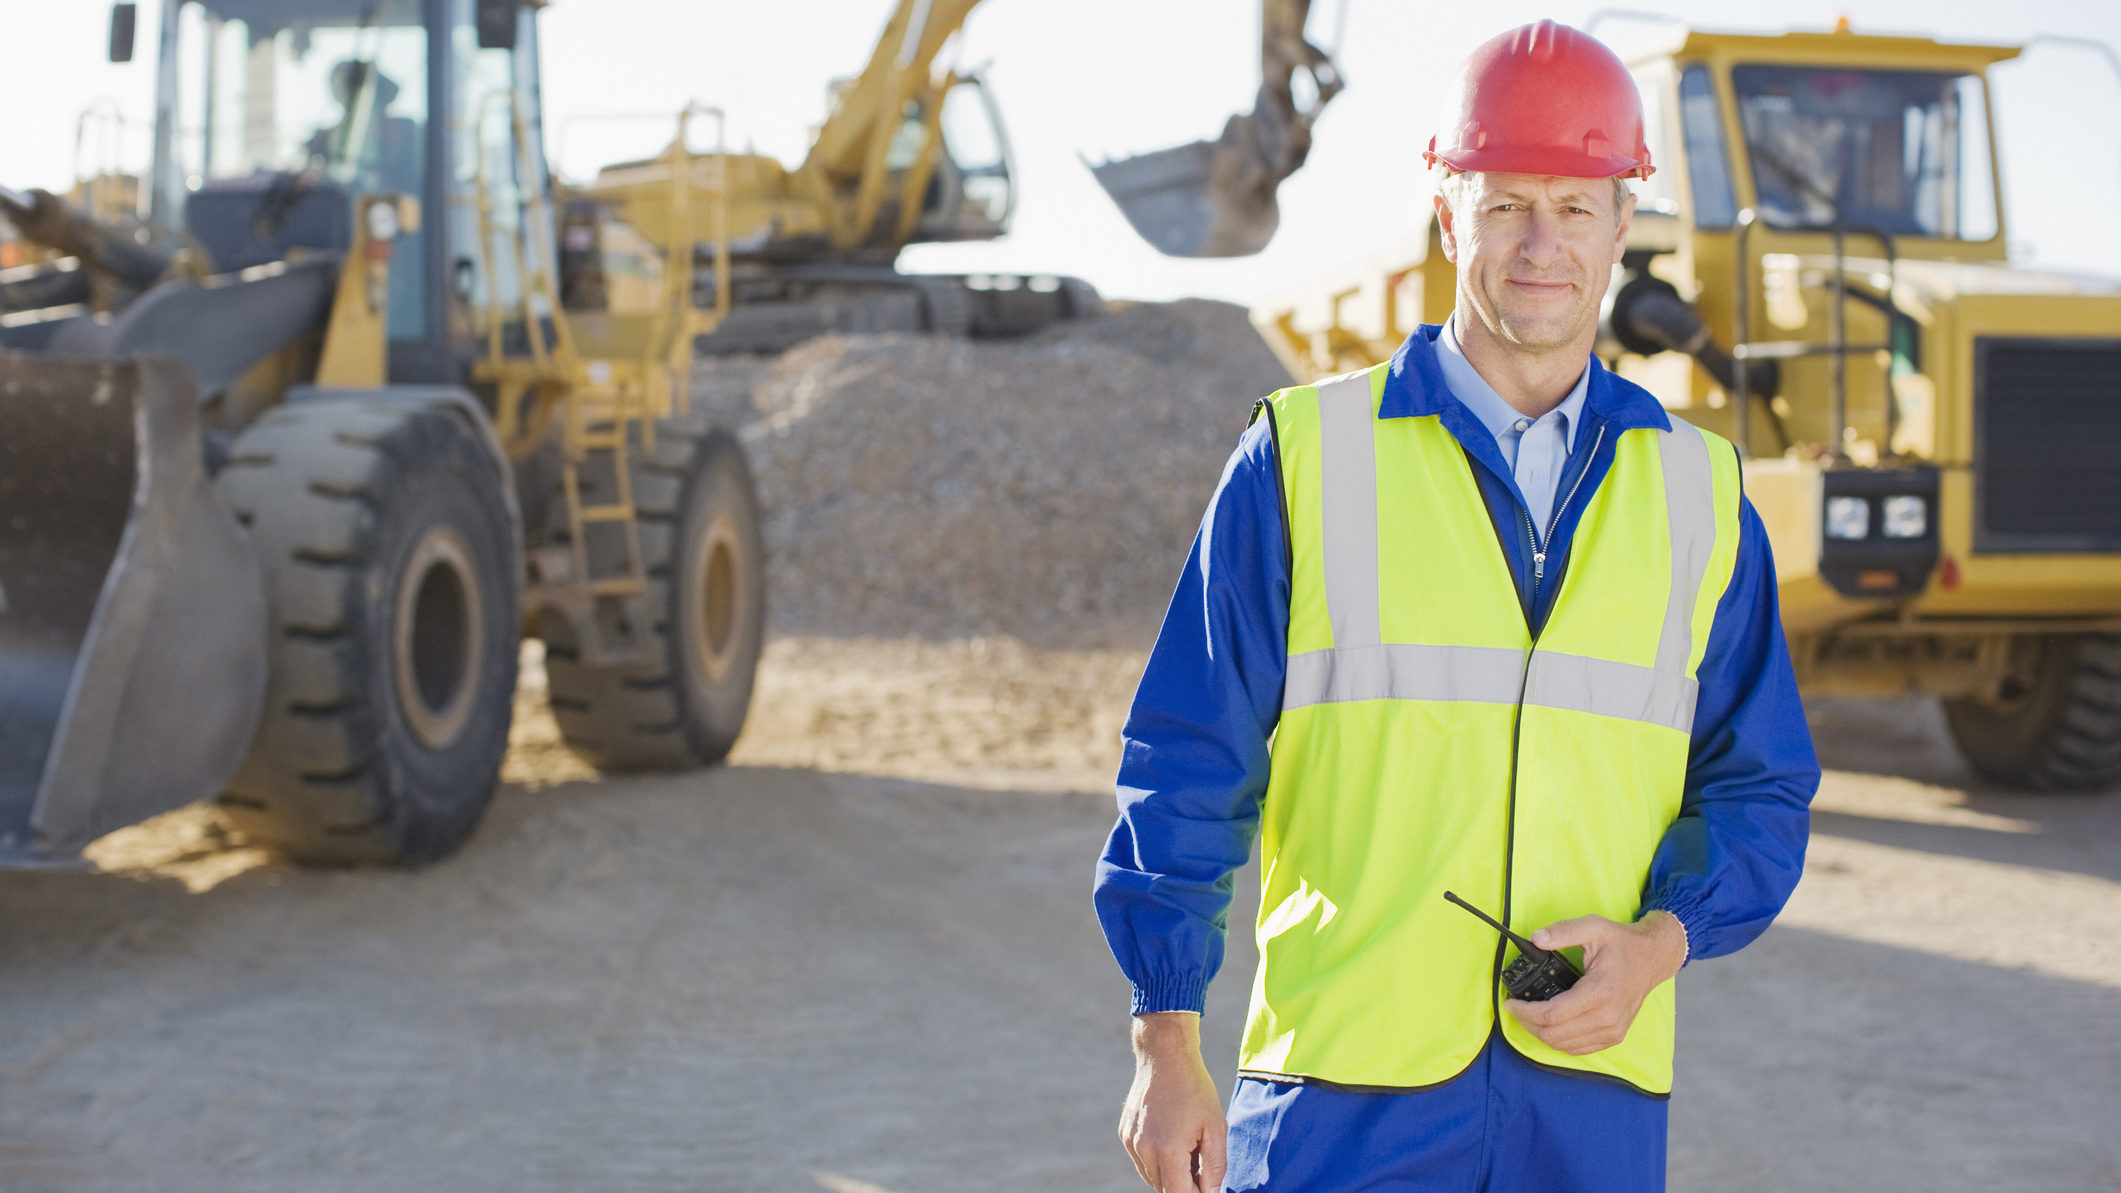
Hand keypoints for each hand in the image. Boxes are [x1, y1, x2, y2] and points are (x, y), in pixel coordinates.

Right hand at [1118, 1012, 1226, 1192]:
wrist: (1165, 1055)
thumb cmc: (1194, 1089)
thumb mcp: (1215, 1127)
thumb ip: (1214, 1167)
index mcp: (1167, 1150)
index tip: (1206, 1186)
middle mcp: (1143, 1149)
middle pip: (1164, 1189)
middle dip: (1184, 1185)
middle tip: (1200, 1163)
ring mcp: (1130, 1142)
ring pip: (1151, 1177)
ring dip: (1170, 1174)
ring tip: (1187, 1146)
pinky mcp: (1124, 1134)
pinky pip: (1142, 1160)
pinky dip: (1157, 1160)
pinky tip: (1171, 1137)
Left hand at [1503, 911, 1686, 1055]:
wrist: (1652, 958)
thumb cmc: (1622, 944)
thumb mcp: (1593, 927)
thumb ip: (1563, 931)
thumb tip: (1537, 939)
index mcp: (1600, 992)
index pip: (1552, 1015)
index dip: (1525, 1011)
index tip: (1510, 1002)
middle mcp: (1608, 1017)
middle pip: (1554, 1034)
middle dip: (1528, 1023)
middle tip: (1516, 1008)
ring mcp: (1613, 1030)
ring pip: (1565, 1045)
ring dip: (1541, 1033)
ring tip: (1529, 1015)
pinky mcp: (1614, 1036)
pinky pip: (1579, 1049)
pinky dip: (1559, 1040)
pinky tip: (1550, 1025)